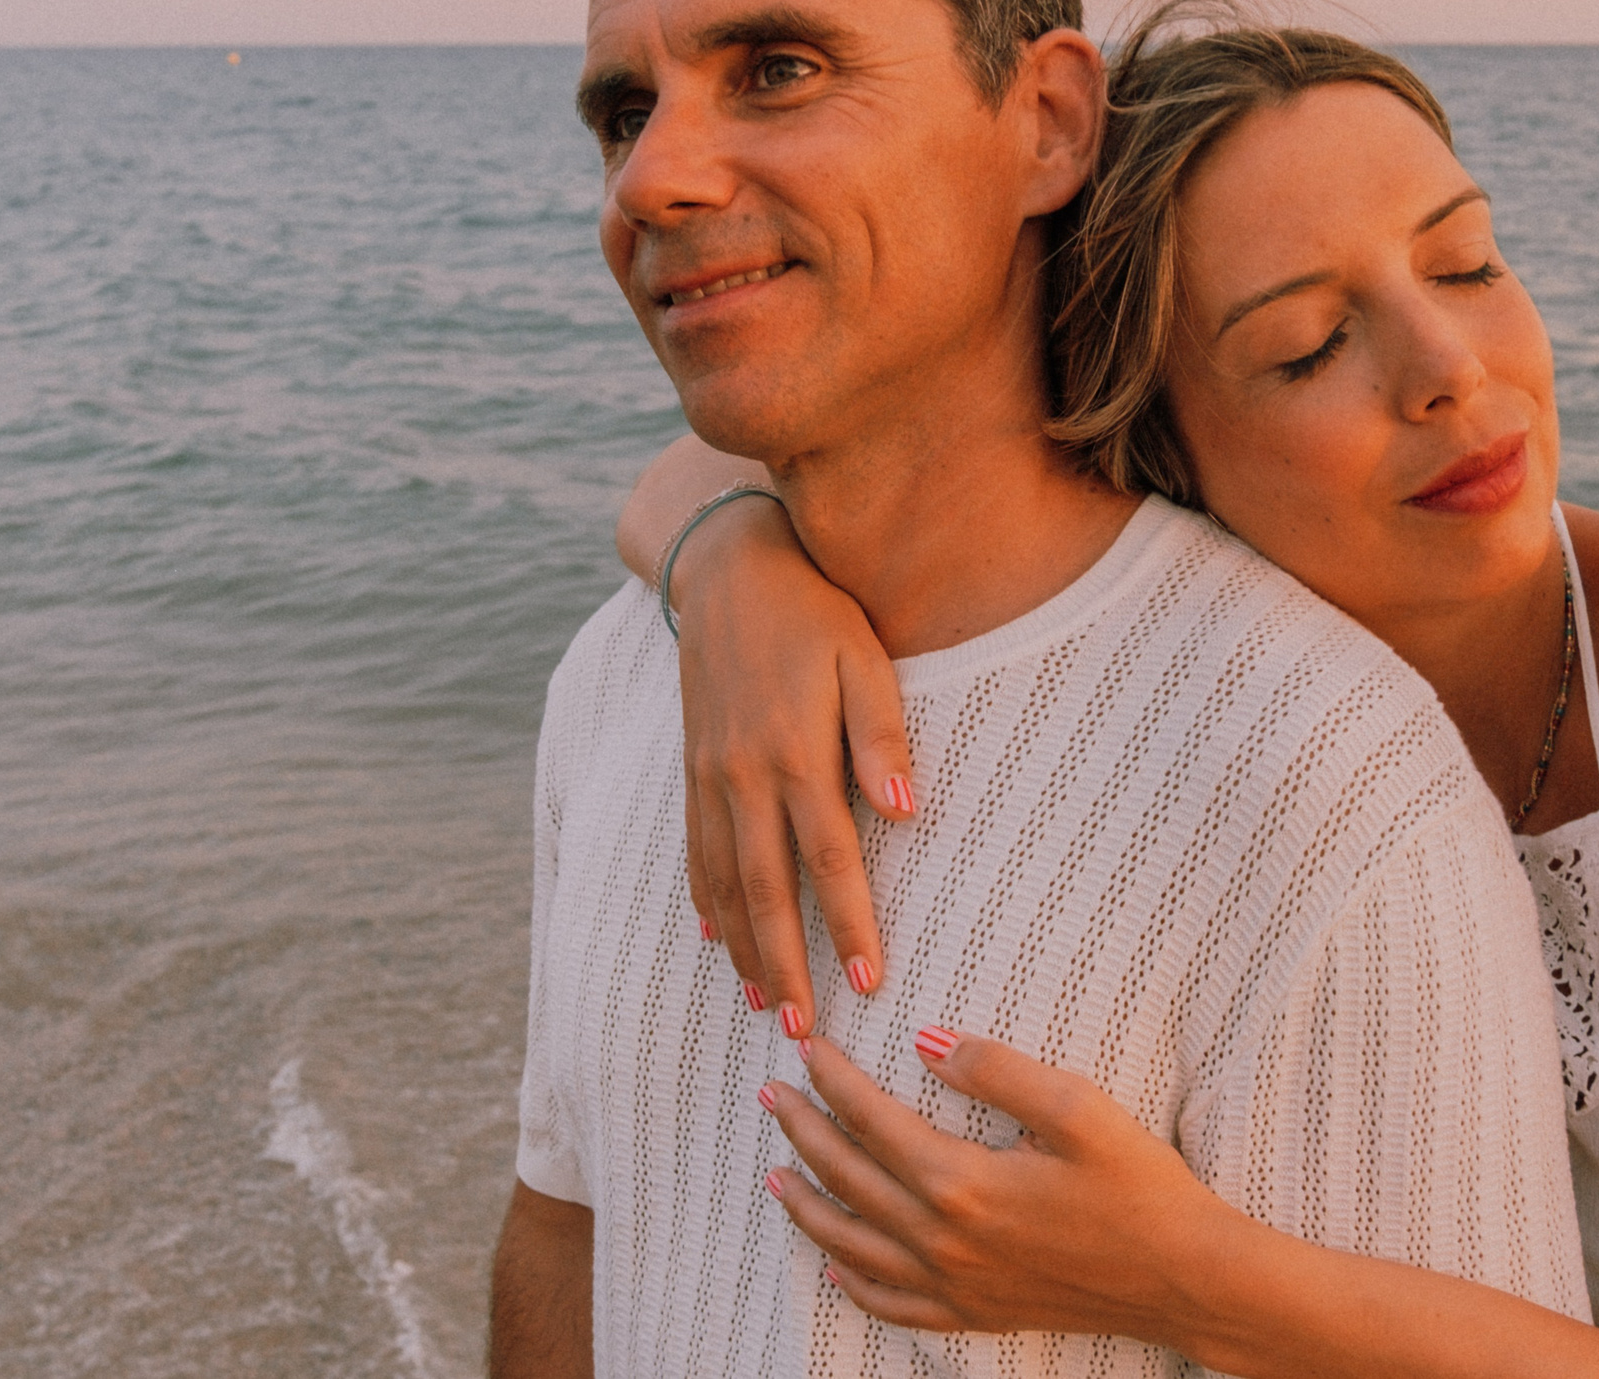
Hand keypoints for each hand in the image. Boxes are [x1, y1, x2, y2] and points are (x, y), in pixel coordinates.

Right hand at [671, 497, 914, 1034]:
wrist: (729, 569)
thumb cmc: (815, 612)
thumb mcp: (863, 657)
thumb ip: (881, 734)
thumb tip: (906, 810)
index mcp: (795, 753)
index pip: (829, 859)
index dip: (850, 925)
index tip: (871, 982)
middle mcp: (744, 775)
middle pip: (767, 890)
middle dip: (787, 965)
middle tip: (805, 1030)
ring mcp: (710, 776)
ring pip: (723, 881)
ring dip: (744, 947)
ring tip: (762, 1003)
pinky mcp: (692, 768)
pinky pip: (695, 850)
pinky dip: (706, 900)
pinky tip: (717, 937)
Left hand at [759, 1034, 1249, 1345]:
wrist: (1186, 1278)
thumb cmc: (1141, 1187)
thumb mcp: (1078, 1108)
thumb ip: (996, 1070)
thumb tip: (925, 1039)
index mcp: (964, 1184)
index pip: (874, 1122)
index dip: (835, 1083)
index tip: (808, 1049)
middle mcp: (945, 1241)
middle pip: (850, 1180)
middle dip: (804, 1133)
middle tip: (770, 1097)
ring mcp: (957, 1286)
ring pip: (855, 1246)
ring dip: (809, 1207)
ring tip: (776, 1175)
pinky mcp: (977, 1313)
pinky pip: (893, 1305)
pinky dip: (854, 1283)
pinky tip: (834, 1266)